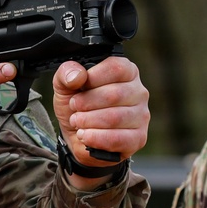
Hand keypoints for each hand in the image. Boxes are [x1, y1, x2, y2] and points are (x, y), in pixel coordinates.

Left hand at [52, 56, 149, 184]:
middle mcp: (138, 92)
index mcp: (126, 72)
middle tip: (74, 107)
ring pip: (115, 118)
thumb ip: (67, 73)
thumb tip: (78, 76)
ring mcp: (141, 116)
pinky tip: (85, 136)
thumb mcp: (65, 85)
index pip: (116, 68)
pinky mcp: (138, 138)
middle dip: (87, 103)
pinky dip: (96, 138)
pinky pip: (118, 139)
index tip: (79, 87)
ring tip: (77, 122)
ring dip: (89, 121)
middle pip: (115, 95)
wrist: (77, 135)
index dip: (93, 78)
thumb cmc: (77, 105)